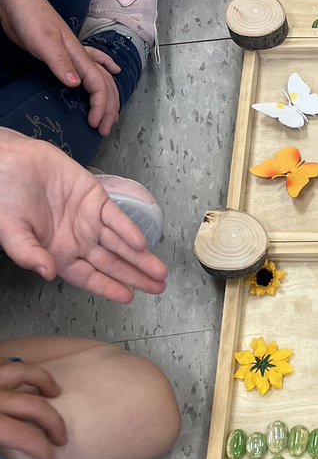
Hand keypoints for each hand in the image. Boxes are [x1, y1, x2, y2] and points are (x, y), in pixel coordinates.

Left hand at [0, 0, 120, 135]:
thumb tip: (77, 85)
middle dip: (109, 108)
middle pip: (106, 85)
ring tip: (110, 114)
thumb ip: (60, 62)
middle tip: (104, 129)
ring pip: (102, 78)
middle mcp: (82, 57)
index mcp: (79, 57)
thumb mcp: (44, 42)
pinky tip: (113, 71)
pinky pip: (94, 62)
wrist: (18, 0)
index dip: (101, 107)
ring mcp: (75, 54)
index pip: (99, 86)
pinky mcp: (66, 53)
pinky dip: (106, 68)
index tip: (94, 124)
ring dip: (109, 96)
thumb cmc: (30, 18)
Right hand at [0, 129, 167, 302]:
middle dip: (135, 276)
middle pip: (112, 263)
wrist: (8, 161)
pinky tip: (141, 244)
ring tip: (160, 271)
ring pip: (120, 243)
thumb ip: (28, 254)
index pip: (89, 277)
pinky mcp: (96, 198)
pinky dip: (128, 230)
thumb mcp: (11, 231)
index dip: (108, 287)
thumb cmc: (4, 198)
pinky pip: (116, 218)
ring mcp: (89, 219)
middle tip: (158, 287)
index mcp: (58, 253)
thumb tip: (48, 274)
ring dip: (140, 257)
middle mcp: (78, 240)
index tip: (129, 298)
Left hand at [0, 357, 66, 458]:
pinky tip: (18, 377)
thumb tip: (9, 454)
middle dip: (54, 424)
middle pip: (36, 406)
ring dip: (44, 381)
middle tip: (60, 437)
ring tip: (54, 391)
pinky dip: (17, 367)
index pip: (27, 438)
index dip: (43, 453)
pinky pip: (5, 360)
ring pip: (25, 371)